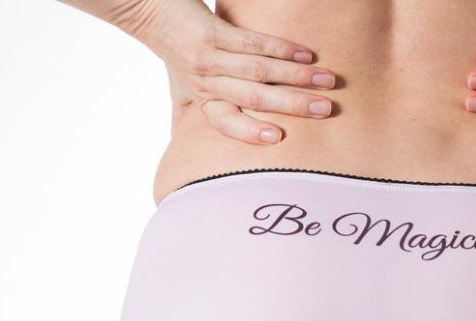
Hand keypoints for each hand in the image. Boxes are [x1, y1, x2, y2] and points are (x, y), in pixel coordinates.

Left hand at [143, 3, 337, 144]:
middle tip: (326, 110)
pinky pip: (251, 41)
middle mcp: (205, 81)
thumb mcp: (182, 89)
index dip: (249, 132)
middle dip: (293, 104)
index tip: (278, 138)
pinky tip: (305, 53)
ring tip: (327, 81)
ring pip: (258, 70)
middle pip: (253, 97)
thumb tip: (194, 151)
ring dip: (296, 75)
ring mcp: (209, 56)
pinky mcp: (212, 31)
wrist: (149, 9)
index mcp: (203, 100)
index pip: (226, 122)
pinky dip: (280, 47)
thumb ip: (192, 116)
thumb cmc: (174, 52)